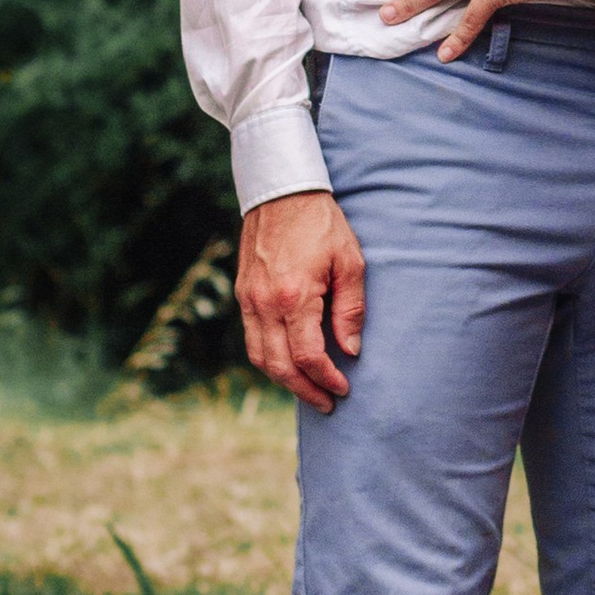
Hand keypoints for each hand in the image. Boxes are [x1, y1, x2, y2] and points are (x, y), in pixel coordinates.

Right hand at [236, 189, 365, 410]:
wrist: (281, 191)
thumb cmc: (321, 224)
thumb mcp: (349, 261)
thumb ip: (351, 309)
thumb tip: (350, 350)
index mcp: (294, 296)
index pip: (307, 356)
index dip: (326, 378)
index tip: (343, 388)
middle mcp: (265, 303)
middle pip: (279, 366)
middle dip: (305, 390)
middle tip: (327, 403)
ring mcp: (249, 299)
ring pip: (259, 357)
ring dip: (284, 380)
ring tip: (309, 389)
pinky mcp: (244, 294)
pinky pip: (252, 338)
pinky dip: (269, 358)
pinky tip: (289, 362)